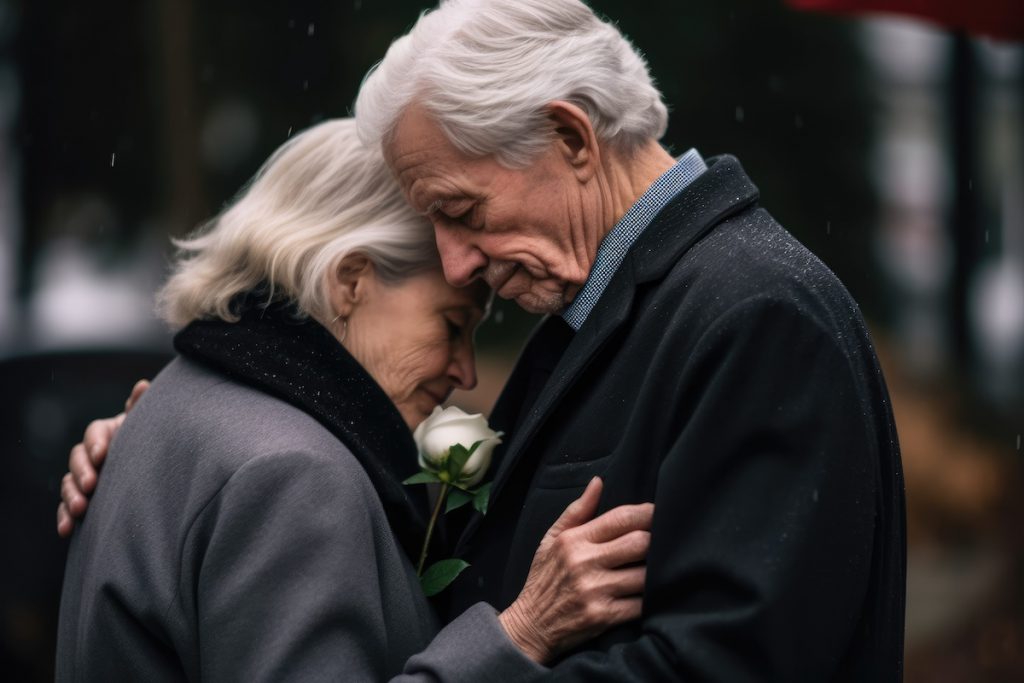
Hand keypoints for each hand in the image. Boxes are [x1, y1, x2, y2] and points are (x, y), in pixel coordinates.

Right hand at [56, 379, 149, 536]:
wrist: (163, 472)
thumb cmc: (157, 442)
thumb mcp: (152, 426)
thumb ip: (144, 409)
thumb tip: (143, 385)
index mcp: (109, 432)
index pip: (95, 432)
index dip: (96, 442)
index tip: (103, 454)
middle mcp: (93, 454)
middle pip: (77, 458)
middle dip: (81, 471)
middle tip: (91, 485)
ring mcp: (87, 477)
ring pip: (69, 483)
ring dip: (71, 495)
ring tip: (80, 509)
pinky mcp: (84, 500)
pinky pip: (67, 508)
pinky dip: (64, 517)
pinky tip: (67, 530)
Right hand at [498, 477, 651, 663]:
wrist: (531, 625)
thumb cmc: (544, 578)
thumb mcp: (551, 540)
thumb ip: (577, 511)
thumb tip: (599, 482)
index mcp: (574, 540)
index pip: (620, 518)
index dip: (647, 513)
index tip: (659, 513)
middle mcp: (585, 563)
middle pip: (640, 543)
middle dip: (657, 541)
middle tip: (664, 542)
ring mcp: (595, 591)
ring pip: (645, 575)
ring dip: (656, 572)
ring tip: (660, 568)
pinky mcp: (603, 617)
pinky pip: (640, 605)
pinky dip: (649, 599)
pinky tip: (650, 594)